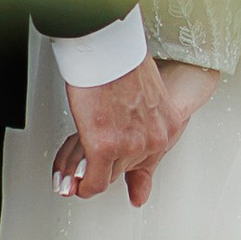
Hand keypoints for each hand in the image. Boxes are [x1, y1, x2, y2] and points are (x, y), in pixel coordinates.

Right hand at [53, 51, 173, 203]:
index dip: (130, 172)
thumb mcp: (144, 95)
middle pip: (124, 169)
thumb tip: (137, 162)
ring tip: (75, 153)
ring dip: (85, 168)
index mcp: (168, 126)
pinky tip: (72, 180)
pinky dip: (81, 184)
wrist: (107, 46)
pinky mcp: (104, 147)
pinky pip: (92, 182)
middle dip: (101, 163)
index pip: (149, 162)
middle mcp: (153, 139)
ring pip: (105, 175)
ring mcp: (129, 145)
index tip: (134, 193)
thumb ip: (143, 124)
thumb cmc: (121, 61)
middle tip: (85, 152)